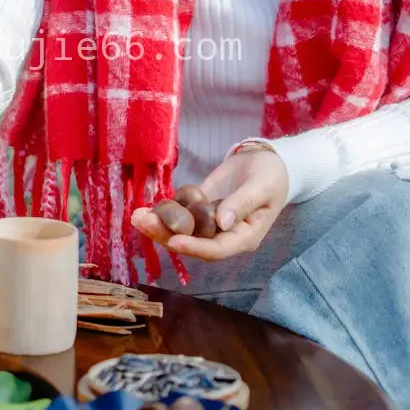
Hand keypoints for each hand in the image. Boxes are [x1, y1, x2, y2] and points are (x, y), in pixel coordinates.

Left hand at [130, 145, 288, 261]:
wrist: (265, 159)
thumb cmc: (271, 175)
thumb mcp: (262, 187)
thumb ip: (242, 204)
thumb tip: (222, 222)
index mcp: (244, 237)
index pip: (216, 249)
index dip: (194, 247)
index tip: (173, 240)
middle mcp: (223, 235)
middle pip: (192, 243)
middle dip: (166, 235)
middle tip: (142, 222)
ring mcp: (209, 223)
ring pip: (181, 230)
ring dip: (159, 225)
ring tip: (138, 216)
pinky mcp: (199, 208)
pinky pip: (180, 214)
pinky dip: (163, 212)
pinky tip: (146, 208)